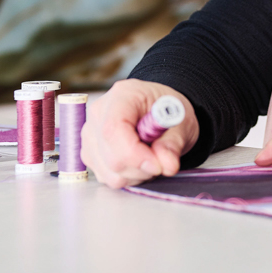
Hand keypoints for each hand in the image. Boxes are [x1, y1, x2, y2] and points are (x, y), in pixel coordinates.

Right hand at [82, 79, 197, 188]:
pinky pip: (106, 176)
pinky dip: (127, 176)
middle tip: (162, 161)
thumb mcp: (181, 121)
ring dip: (135, 174)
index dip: (134, 154)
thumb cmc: (169, 110)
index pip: (113, 129)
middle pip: (110, 155)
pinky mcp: (90, 152)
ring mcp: (91, 134)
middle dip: (140, 168)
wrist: (161, 111)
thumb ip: (173, 143)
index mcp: (123, 96)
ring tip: (151, 158)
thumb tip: (168, 165)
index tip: (157, 165)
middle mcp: (99, 113)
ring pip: (108, 172)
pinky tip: (138, 162)